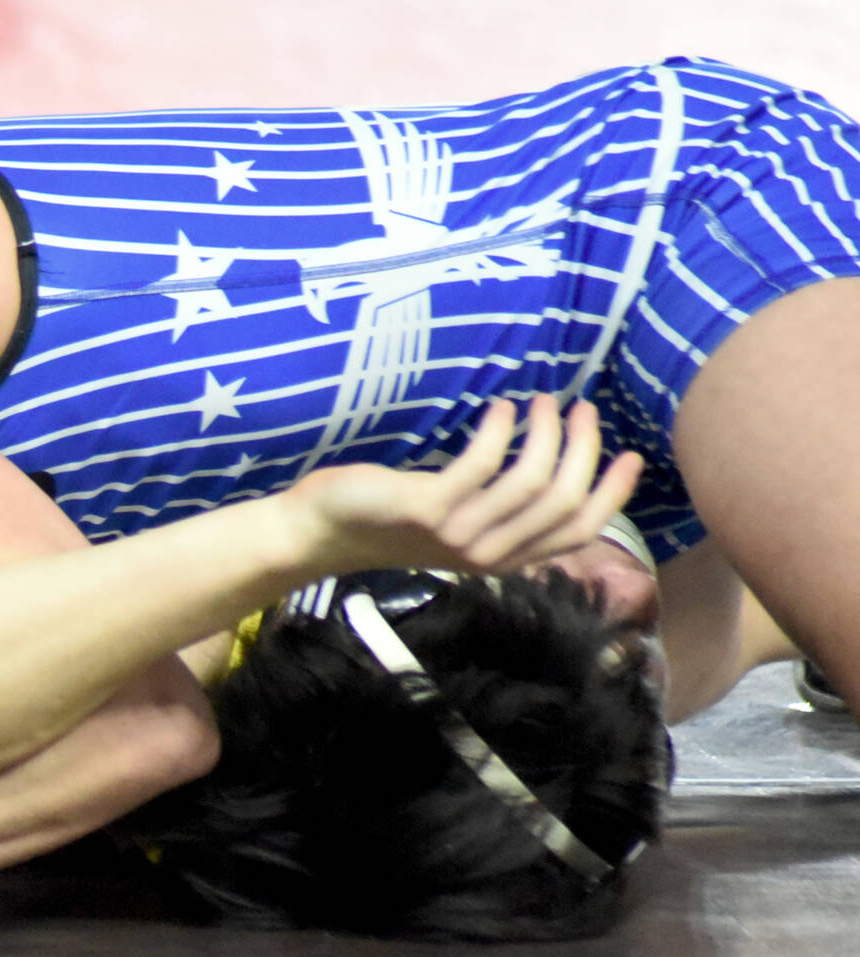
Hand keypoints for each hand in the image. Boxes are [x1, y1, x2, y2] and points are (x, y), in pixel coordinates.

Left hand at [285, 395, 643, 575]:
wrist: (326, 531)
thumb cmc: (394, 519)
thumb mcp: (460, 521)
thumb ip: (504, 509)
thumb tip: (553, 471)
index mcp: (505, 557)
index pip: (579, 531)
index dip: (612, 494)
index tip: (631, 455)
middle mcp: (489, 553)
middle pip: (564, 503)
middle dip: (585, 450)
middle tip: (582, 409)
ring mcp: (458, 533)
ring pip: (531, 482)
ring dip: (546, 433)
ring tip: (542, 400)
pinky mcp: (428, 509)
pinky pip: (481, 464)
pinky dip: (499, 430)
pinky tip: (498, 408)